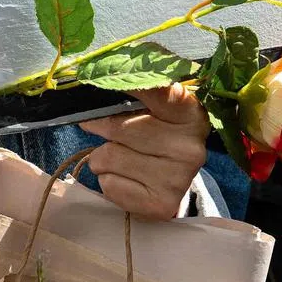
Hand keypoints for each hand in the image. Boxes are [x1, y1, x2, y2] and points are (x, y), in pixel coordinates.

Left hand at [78, 85, 208, 219]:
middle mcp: (188, 147)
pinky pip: (109, 184)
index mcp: (189, 113)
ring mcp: (176, 179)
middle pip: (118, 127)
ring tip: (116, 154)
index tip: (101, 77)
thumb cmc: (159, 133)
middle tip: (92, 123)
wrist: (177, 181)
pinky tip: (124, 176)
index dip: (126, 85)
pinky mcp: (160, 205)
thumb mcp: (158, 107)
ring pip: (108, 156)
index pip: (154, 91)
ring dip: (101, 155)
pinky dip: (107, 178)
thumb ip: (137, 91)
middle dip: (98, 124)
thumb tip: (99, 77)